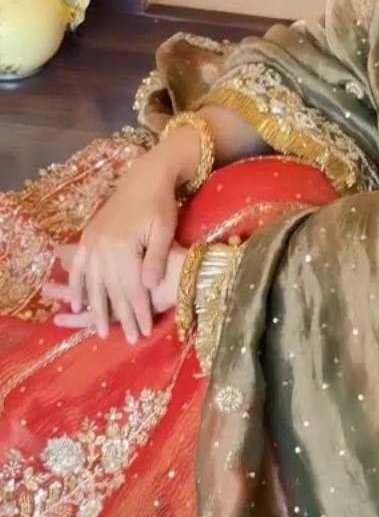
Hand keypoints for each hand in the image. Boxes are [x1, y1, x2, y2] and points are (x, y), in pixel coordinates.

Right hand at [57, 149, 188, 342]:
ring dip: (98, 309)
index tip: (145, 332)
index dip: (139, 311)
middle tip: (129, 339)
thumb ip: (156, 259)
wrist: (144, 177)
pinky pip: (79, 268)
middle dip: (121, 316)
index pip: (131, 288)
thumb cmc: (160, 205)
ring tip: (103, 332)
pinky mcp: (88, 237)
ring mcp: (92, 241)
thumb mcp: (164, 230)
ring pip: (94, 283)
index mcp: (123, 245)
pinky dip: (77, 287)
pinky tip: (77, 306)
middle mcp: (103, 245)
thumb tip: (148, 287)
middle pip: (112, 289)